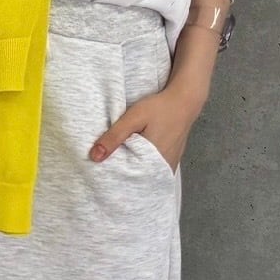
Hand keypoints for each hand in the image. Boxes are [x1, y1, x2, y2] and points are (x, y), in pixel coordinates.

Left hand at [88, 84, 207, 173]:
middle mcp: (164, 167)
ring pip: (148, 175)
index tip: (104, 172)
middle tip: (110, 170)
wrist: (185, 100)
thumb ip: (114, 137)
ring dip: (136, 172)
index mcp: (153, 161)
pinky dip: (146, 168)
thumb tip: (94, 157)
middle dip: (125, 176)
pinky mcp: (173, 160)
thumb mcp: (133, 118)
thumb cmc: (159, 108)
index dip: (115, 176)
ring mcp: (170, 165)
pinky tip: (137, 160)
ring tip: (121, 166)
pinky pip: (156, 170)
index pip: (129, 178)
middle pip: (139, 178)